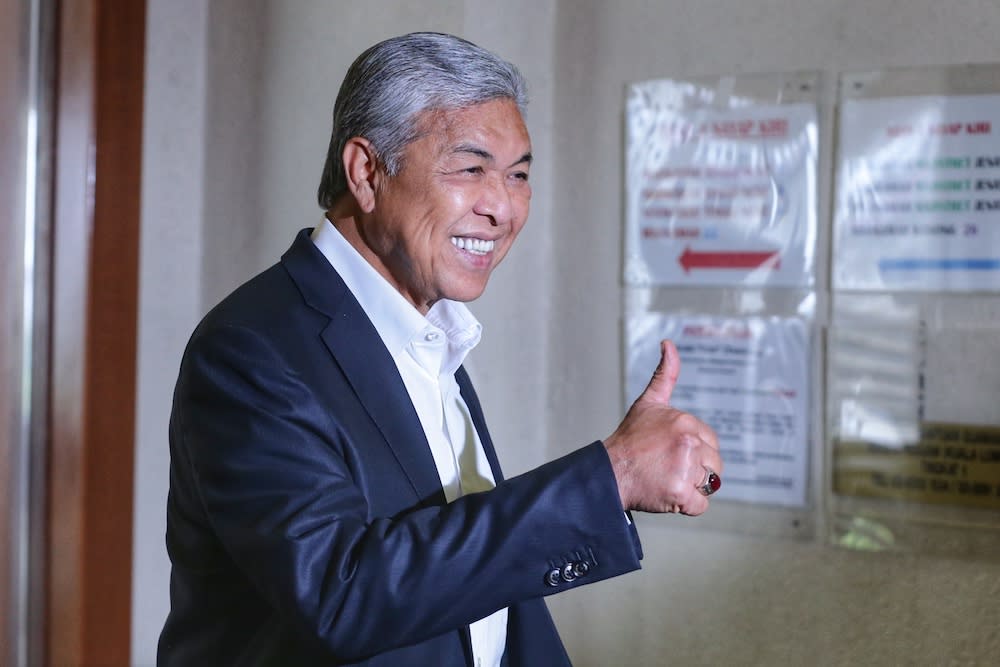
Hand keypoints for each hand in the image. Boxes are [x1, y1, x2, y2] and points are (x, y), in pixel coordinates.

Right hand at [604, 339, 720, 515]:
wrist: (608, 472)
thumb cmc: (629, 440)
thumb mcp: (648, 403)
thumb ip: (665, 374)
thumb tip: (668, 344)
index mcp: (685, 421)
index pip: (710, 443)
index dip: (693, 452)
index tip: (669, 453)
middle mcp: (687, 442)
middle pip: (714, 465)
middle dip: (695, 470)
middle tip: (665, 468)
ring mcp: (684, 468)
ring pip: (708, 484)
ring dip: (690, 487)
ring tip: (665, 479)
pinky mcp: (679, 492)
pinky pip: (700, 505)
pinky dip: (686, 506)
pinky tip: (667, 495)